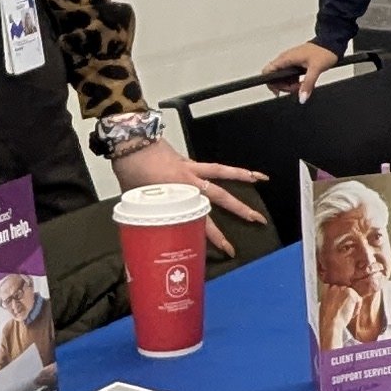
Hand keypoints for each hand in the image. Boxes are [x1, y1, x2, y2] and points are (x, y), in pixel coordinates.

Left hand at [108, 136, 270, 255]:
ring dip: (242, 176)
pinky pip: (210, 165)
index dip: (215, 237)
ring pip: (221, 174)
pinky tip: (235, 170)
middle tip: (258, 220)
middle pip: (220, 198)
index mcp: (177, 195)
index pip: (201, 222)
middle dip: (240, 210)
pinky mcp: (186, 161)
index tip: (228, 249)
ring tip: (261, 179)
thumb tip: (147, 226)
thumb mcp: (135, 199)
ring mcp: (190, 169)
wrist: (129, 140)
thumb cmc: (129, 169)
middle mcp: (188, 183)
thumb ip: (146, 211)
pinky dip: (223, 168)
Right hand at [263, 38, 340, 104]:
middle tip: (297, 89)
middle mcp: (286, 59)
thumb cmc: (323, 51)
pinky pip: (290, 76)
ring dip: (291, 85)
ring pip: (283, 78)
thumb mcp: (315, 69)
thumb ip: (307, 85)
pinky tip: (303, 82)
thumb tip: (302, 97)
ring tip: (302, 85)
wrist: (331, 43)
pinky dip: (295, 82)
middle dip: (285, 87)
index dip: (270, 83)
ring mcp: (290, 61)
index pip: (267, 71)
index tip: (278, 91)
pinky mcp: (296, 63)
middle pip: (275, 77)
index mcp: (286, 58)